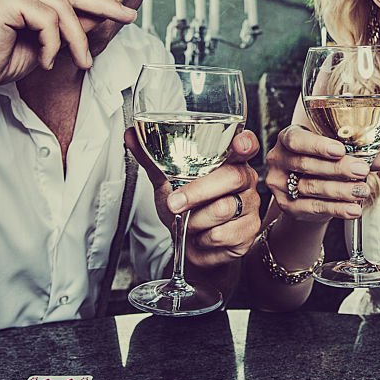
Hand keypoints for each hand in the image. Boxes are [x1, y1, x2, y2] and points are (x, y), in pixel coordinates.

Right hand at [0, 0, 136, 94]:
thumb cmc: (4, 57)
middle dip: (103, 4)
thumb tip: (102, 13)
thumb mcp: (48, 38)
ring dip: (77, 40)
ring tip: (83, 62)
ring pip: (63, 8)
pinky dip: (53, 44)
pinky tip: (47, 61)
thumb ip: (71, 22)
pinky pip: (48, 19)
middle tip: (127, 16)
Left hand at [125, 128, 261, 268]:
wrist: (189, 245)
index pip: (246, 145)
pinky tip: (200, 236)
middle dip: (197, 192)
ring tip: (188, 222)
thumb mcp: (167, 182)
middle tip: (174, 204)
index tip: (239, 144)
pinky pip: (221, 235)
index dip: (246, 143)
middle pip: (231, 177)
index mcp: (230, 161)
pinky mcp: (248, 232)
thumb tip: (129, 134)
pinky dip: (201, 238)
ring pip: (223, 209)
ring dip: (194, 220)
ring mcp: (250, 206)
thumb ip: (152, 159)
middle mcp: (245, 180)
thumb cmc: (184, 208)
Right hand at [264, 124, 379, 222]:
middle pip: (306, 164)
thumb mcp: (341, 154)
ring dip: (340, 190)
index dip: (317, 145)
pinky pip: (313, 207)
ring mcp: (280, 184)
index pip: (296, 139)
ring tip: (362, 190)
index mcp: (289, 137)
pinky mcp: (287, 206)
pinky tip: (354, 209)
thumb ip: (365, 153)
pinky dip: (336, 209)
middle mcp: (278, 159)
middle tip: (362, 170)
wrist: (308, 195)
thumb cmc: (325, 165)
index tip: (340, 150)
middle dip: (337, 168)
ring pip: (311, 187)